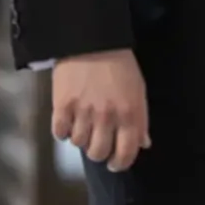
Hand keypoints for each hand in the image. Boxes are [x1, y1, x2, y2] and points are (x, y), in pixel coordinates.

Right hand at [52, 48, 150, 171]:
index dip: (120, 164)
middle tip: (97, 142)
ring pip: (78, 144)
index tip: (115, 163)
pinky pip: (60, 133)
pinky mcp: (62, 105)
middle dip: (98, 152)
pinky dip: (63, 130)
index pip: (126, 153)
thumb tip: (144, 144)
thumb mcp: (138, 89)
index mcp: (130, 113)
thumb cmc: (119, 65)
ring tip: (83, 123)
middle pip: (98, 153)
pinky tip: (68, 120)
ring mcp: (84, 112)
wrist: (92, 40)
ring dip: (81, 138)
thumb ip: (141, 119)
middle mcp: (107, 116)